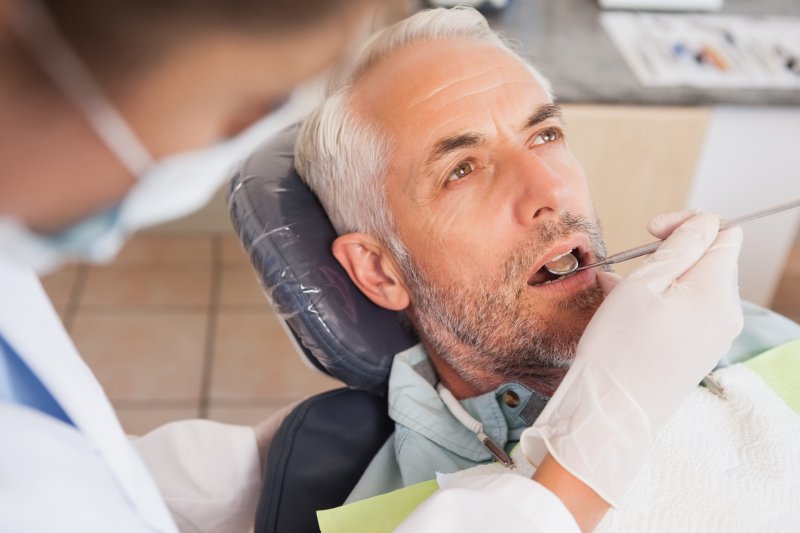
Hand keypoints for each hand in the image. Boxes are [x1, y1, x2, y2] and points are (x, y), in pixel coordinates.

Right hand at [521, 212, 742, 506]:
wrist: (612, 413)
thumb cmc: (619, 350)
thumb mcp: (642, 285)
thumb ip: (679, 247)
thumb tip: (703, 224)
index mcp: (716, 290)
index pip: (722, 232)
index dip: (686, 224)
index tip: (650, 233)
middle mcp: (726, 313)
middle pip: (711, 259)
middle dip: (672, 253)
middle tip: (631, 266)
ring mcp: (716, 335)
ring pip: (695, 286)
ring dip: (661, 279)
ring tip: (618, 291)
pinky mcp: (700, 351)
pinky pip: (688, 312)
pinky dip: (662, 302)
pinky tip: (626, 311)